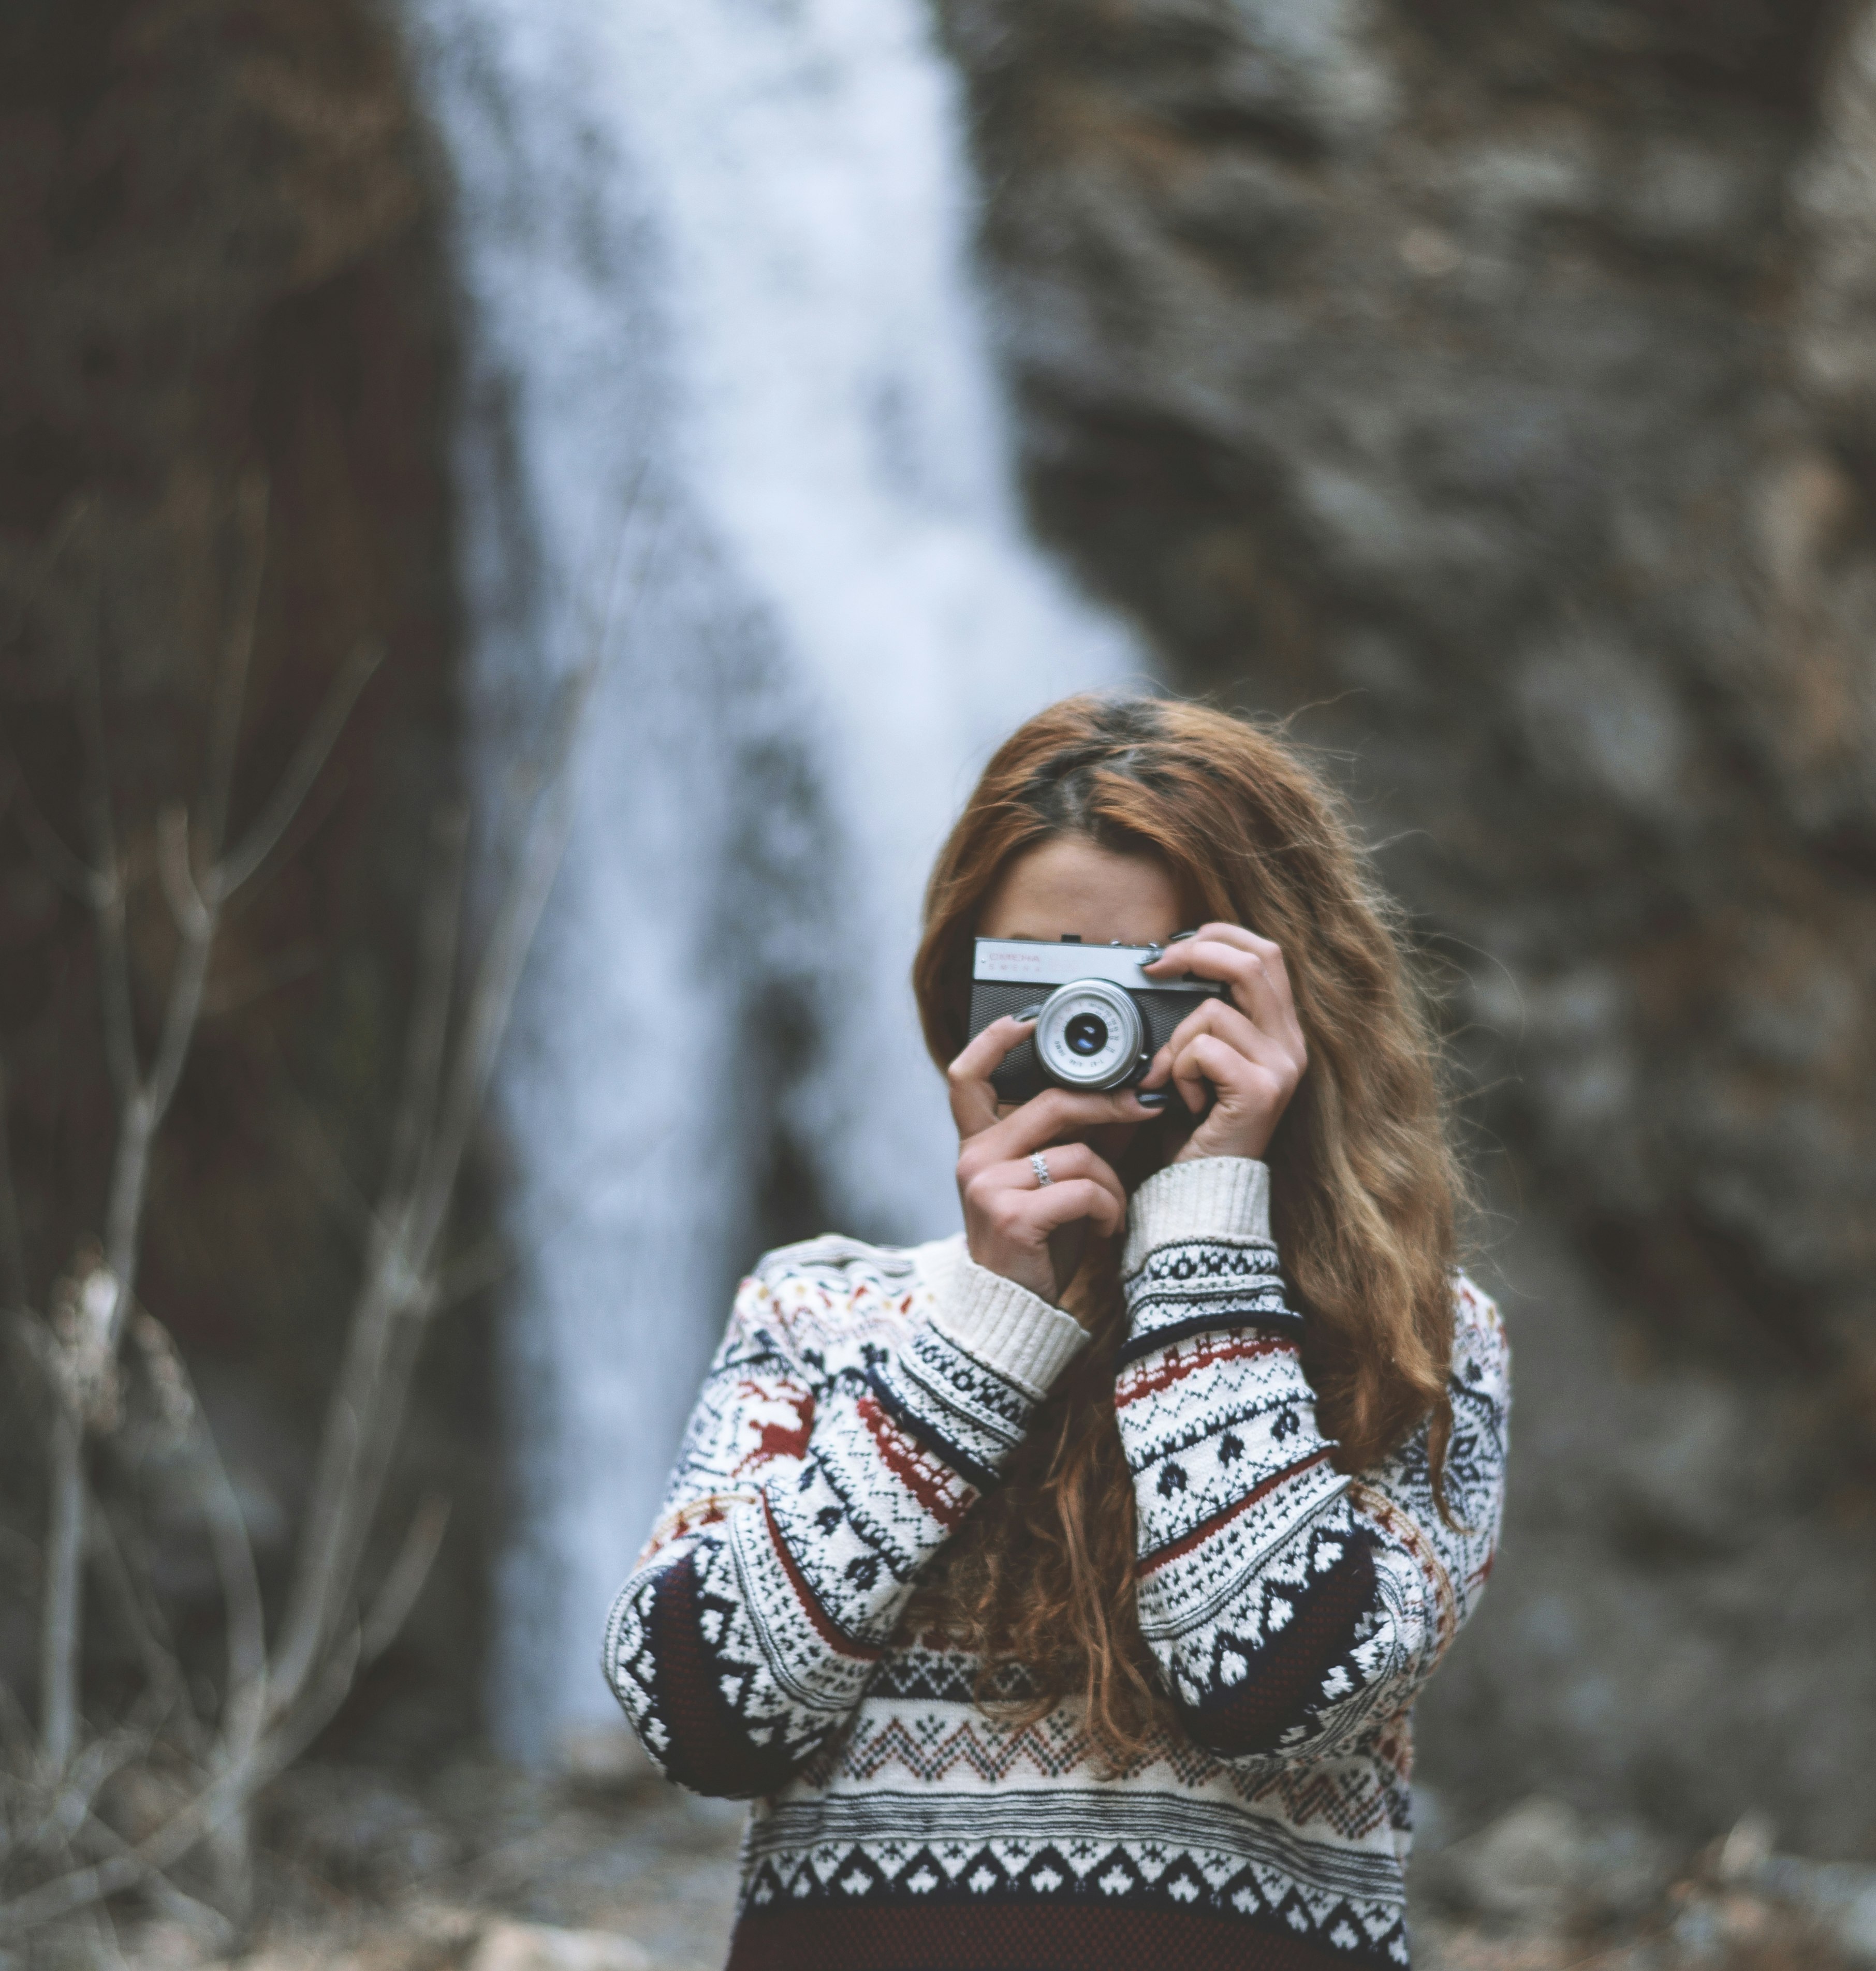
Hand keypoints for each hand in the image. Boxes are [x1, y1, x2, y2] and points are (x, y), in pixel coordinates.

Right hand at [948, 1017, 1164, 1307]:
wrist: (1015, 1314)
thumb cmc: (1037, 1245)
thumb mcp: (1055, 1183)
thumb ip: (1079, 1138)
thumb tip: (1126, 1093)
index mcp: (978, 1145)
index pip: (967, 1076)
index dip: (994, 1040)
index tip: (1030, 1020)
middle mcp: (974, 1159)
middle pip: (1051, 1103)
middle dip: (1108, 1104)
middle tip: (1145, 1107)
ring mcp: (988, 1187)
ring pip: (1077, 1152)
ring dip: (1111, 1182)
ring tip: (1113, 1210)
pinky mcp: (1012, 1217)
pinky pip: (1084, 1189)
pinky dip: (1109, 1208)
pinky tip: (1106, 1230)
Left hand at [1141, 924, 1306, 1162]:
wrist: (1205, 1188)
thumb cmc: (1198, 1124)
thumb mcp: (1207, 1060)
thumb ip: (1208, 1017)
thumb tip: (1174, 964)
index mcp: (1281, 1030)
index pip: (1266, 953)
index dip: (1220, 935)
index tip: (1175, 946)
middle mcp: (1291, 1044)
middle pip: (1252, 962)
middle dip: (1195, 954)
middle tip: (1155, 968)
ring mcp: (1281, 1067)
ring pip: (1212, 1010)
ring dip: (1175, 1042)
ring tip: (1176, 1078)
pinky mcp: (1261, 1090)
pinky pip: (1203, 1049)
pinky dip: (1179, 1071)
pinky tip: (1184, 1100)